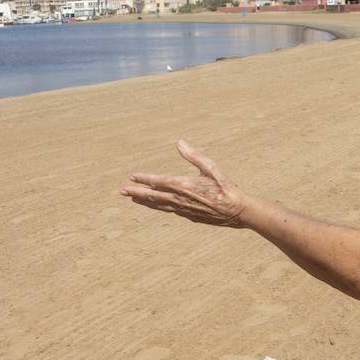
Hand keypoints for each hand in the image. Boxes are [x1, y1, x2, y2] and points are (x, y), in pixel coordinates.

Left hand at [121, 140, 246, 226]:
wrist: (236, 211)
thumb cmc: (225, 186)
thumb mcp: (210, 167)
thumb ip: (193, 155)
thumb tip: (179, 142)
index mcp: (183, 185)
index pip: (158, 181)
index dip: (144, 179)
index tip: (132, 177)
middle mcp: (180, 199)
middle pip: (153, 196)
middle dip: (136, 193)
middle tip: (122, 191)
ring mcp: (183, 210)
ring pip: (159, 205)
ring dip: (144, 202)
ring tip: (133, 199)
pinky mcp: (188, 216)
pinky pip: (168, 210)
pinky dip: (158, 207)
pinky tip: (155, 205)